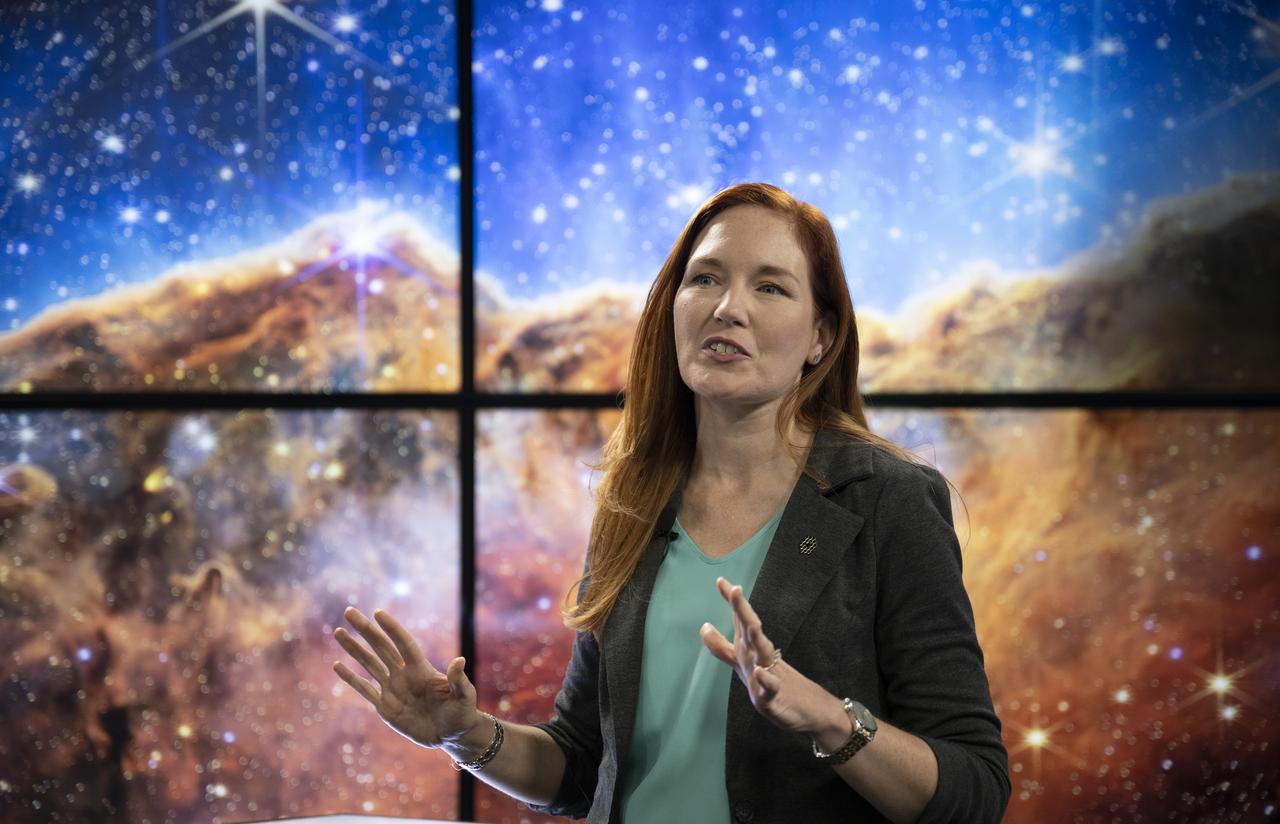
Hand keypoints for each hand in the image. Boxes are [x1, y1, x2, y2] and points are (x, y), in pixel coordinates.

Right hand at [332, 606, 481, 748]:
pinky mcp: (385, 706)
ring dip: (354, 648)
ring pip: (369, 663)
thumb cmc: (462, 713)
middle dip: (365, 629)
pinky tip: (337, 665)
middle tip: (349, 612)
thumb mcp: (464, 697)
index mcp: (421, 669)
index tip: (378, 612)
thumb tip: (459, 660)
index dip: (392, 628)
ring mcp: (393, 689)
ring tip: (339, 632)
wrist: (452, 735)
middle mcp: (404, 674)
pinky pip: (364, 689)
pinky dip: (351, 678)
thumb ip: (458, 680)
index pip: (403, 643)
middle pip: (381, 647)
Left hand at [699, 577, 841, 737]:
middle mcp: (759, 654)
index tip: (720, 580)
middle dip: (743, 610)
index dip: (730, 601)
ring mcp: (769, 673)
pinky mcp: (773, 696)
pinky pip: (769, 687)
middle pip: (750, 629)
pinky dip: (766, 680)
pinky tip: (760, 672)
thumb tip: (703, 626)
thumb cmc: (768, 681)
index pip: (739, 620)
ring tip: (752, 625)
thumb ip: (721, 646)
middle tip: (736, 590)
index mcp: (750, 646)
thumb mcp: (739, 663)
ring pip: (763, 653)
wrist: (803, 707)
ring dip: (757, 639)